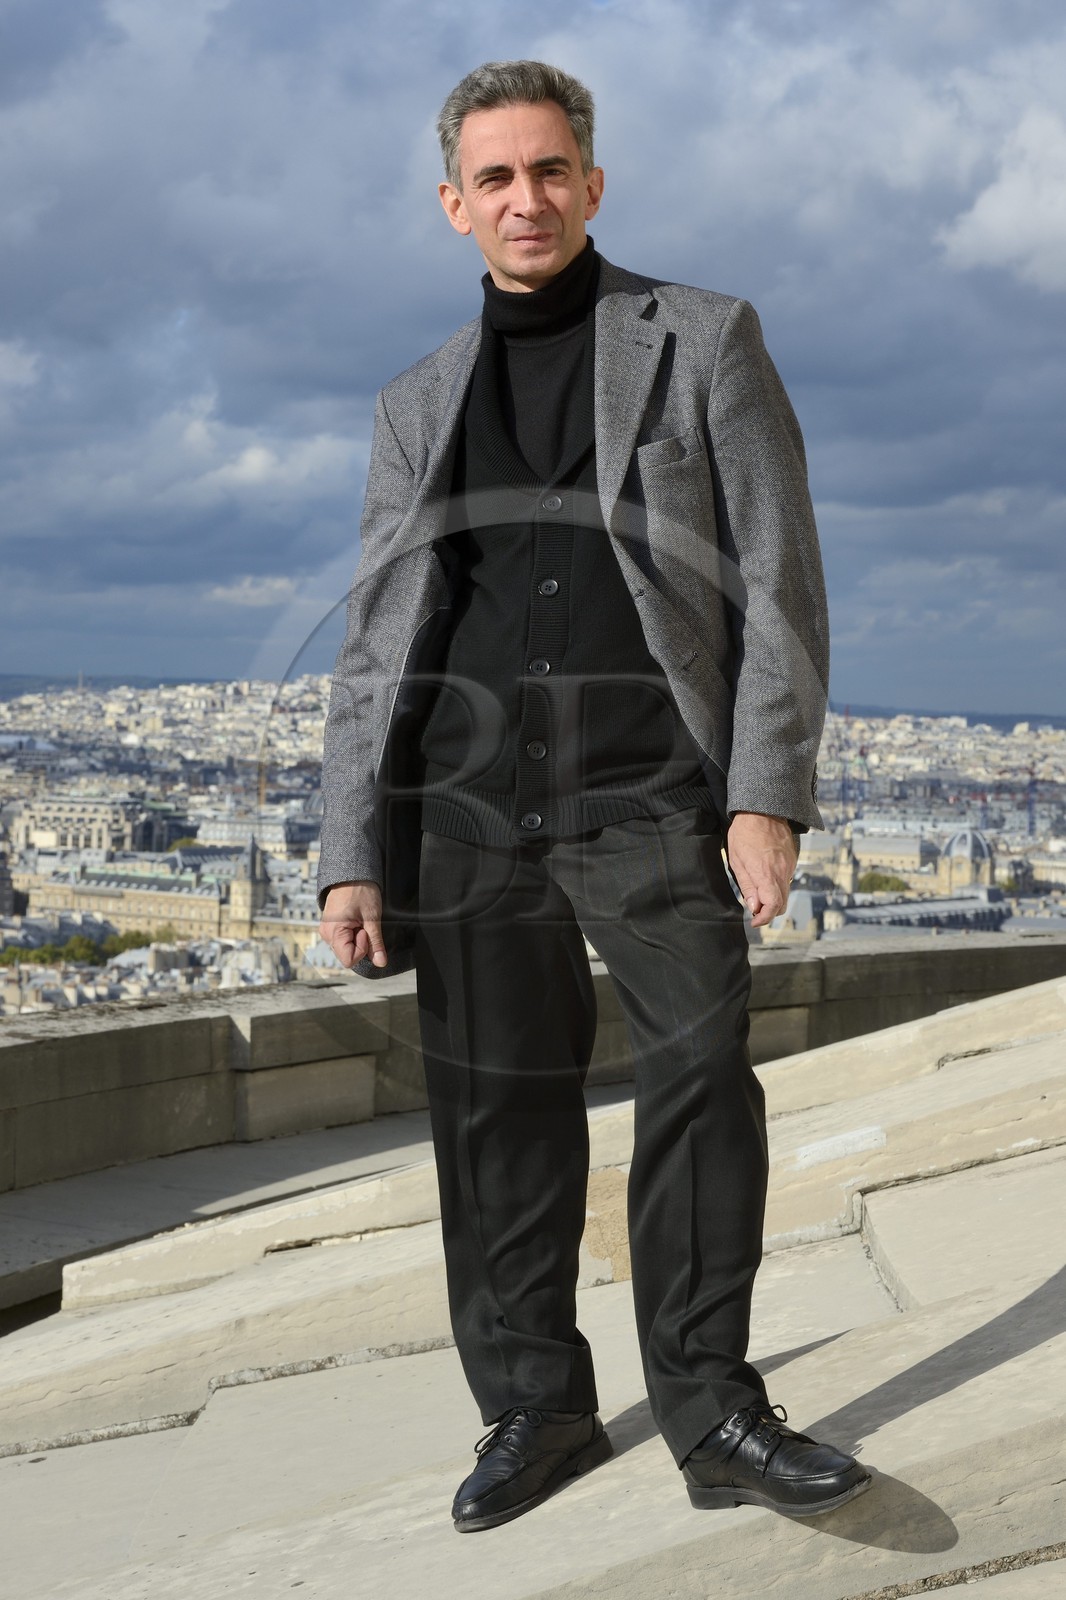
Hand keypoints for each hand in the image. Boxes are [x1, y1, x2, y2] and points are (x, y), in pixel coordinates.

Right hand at [318, 881, 387, 968]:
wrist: (351, 873)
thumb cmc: (360, 890)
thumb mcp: (372, 917)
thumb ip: (375, 942)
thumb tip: (380, 962)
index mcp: (333, 932)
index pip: (349, 960)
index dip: (362, 949)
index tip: (365, 931)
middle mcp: (326, 934)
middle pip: (347, 955)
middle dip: (360, 943)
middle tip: (363, 923)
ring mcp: (328, 930)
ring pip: (346, 948)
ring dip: (356, 938)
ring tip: (358, 920)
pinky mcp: (331, 927)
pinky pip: (344, 940)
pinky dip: (353, 933)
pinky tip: (355, 920)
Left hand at [726, 813, 796, 927]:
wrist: (763, 809)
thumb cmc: (744, 833)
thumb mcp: (737, 861)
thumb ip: (747, 886)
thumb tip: (754, 907)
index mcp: (766, 874)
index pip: (773, 906)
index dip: (764, 918)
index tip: (755, 921)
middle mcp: (782, 872)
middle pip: (781, 904)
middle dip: (769, 911)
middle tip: (755, 910)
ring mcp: (789, 865)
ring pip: (785, 892)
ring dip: (773, 898)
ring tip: (757, 891)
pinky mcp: (792, 859)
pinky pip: (786, 879)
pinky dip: (777, 885)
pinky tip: (765, 876)